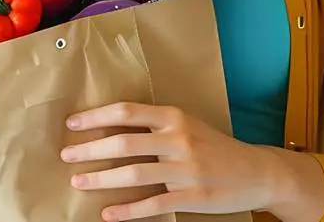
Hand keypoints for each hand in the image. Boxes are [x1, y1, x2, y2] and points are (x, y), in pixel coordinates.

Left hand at [60, 101, 323, 221]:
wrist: (257, 172)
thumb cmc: (214, 146)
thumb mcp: (187, 125)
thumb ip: (155, 125)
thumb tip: (110, 128)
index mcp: (174, 117)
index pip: (126, 112)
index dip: (95, 117)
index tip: (71, 124)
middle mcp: (179, 139)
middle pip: (124, 142)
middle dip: (90, 149)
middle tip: (66, 155)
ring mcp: (186, 169)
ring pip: (133, 173)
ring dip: (101, 178)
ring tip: (78, 182)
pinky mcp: (193, 197)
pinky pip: (152, 204)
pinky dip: (127, 210)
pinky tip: (107, 214)